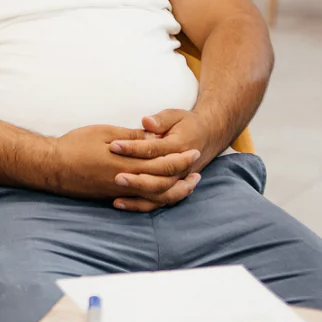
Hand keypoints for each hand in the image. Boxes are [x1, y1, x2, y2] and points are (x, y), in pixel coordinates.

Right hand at [46, 124, 200, 212]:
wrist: (53, 168)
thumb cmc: (75, 145)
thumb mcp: (104, 134)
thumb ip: (130, 138)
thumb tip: (152, 137)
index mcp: (126, 163)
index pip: (162, 163)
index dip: (180, 158)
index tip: (193, 151)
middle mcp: (127, 181)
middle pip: (164, 183)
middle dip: (183, 176)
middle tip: (197, 168)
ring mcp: (120, 192)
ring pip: (156, 198)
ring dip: (175, 192)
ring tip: (187, 185)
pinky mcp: (113, 197)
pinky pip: (142, 202)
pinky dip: (157, 200)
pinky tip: (162, 194)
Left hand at [107, 109, 227, 211]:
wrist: (207, 137)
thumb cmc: (186, 124)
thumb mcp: (175, 115)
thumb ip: (160, 120)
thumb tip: (146, 122)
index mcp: (179, 147)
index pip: (154, 149)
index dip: (133, 148)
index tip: (114, 145)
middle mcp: (180, 169)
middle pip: (158, 178)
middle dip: (136, 179)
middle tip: (115, 176)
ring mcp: (177, 181)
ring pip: (159, 194)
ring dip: (137, 196)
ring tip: (115, 198)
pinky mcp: (172, 189)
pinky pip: (157, 202)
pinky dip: (139, 205)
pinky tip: (118, 203)